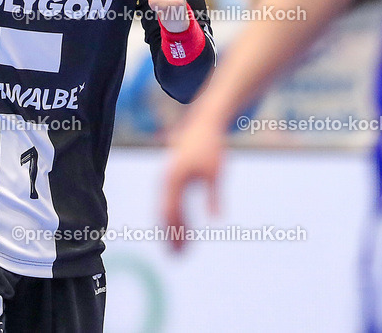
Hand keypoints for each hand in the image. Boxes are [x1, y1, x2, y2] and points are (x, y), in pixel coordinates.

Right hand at [162, 109, 225, 251]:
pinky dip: (173, 216)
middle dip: (170, 236)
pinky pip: (169, 200)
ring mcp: (167, 178)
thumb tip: (217, 220)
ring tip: (178, 246)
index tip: (182, 252)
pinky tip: (179, 225)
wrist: (204, 123)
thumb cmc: (211, 147)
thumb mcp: (215, 173)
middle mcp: (166, 180)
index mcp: (175, 180)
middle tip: (176, 258)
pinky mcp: (172, 176)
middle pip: (164, 214)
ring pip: (165, 208)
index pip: (172, 213)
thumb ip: (214, 197)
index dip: (176, 234)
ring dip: (171, 227)